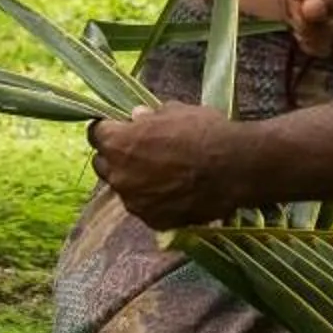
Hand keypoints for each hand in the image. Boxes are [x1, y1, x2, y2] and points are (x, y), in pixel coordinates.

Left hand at [88, 104, 245, 229]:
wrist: (235, 167)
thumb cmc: (204, 132)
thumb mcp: (175, 112)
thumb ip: (149, 117)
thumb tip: (136, 117)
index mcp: (117, 143)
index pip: (97, 133)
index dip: (110, 129)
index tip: (121, 128)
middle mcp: (118, 175)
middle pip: (104, 163)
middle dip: (117, 157)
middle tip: (140, 152)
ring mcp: (134, 201)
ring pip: (125, 188)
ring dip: (136, 180)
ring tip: (163, 174)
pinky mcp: (153, 220)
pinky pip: (146, 208)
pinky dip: (154, 201)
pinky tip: (175, 192)